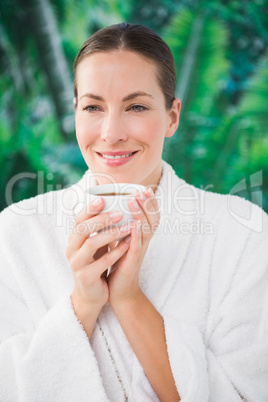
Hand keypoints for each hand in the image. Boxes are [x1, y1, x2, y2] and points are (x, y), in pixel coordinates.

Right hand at [66, 197, 130, 333]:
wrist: (92, 294)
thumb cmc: (96, 263)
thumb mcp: (96, 244)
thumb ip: (99, 228)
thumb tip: (113, 204)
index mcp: (73, 239)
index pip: (78, 219)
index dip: (90, 208)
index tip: (104, 198)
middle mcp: (71, 249)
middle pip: (83, 229)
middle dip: (102, 219)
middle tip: (120, 213)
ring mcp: (76, 264)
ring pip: (91, 244)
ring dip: (111, 234)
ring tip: (128, 227)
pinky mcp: (85, 277)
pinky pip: (102, 262)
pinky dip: (116, 252)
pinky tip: (128, 245)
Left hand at [108, 187, 159, 306]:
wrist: (119, 290)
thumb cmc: (118, 263)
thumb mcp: (120, 241)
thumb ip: (120, 227)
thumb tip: (110, 208)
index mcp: (141, 236)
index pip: (151, 216)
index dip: (150, 203)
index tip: (145, 189)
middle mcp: (143, 242)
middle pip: (152, 220)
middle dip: (148, 204)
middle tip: (142, 190)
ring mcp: (139, 251)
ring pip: (146, 230)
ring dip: (140, 214)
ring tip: (133, 201)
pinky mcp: (132, 262)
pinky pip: (137, 247)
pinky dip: (136, 235)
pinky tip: (133, 225)